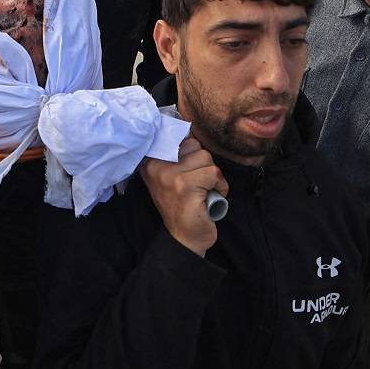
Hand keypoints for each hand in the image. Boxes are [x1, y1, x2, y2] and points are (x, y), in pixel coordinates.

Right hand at [140, 138, 227, 256]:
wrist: (185, 238)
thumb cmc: (183, 206)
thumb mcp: (171, 177)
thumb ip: (175, 155)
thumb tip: (189, 130)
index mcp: (150, 161)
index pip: (176, 135)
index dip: (191, 150)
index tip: (191, 168)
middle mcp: (155, 165)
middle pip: (194, 145)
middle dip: (203, 163)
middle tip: (198, 182)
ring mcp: (169, 175)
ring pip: (205, 158)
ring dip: (213, 175)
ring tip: (204, 190)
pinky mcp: (184, 186)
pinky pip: (213, 173)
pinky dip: (220, 185)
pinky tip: (212, 196)